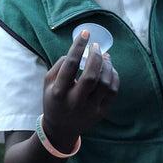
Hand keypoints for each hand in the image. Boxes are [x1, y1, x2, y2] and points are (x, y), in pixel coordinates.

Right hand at [40, 30, 118, 149]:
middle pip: (91, 76)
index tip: (85, 33)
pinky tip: (109, 68)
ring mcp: (90, 109)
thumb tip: (79, 51)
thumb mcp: (48, 82)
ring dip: (107, 65)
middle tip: (96, 46)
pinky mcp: (101, 113)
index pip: (70, 65)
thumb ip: (60, 65)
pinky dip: (113, 76)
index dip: (78, 46)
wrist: (61, 128)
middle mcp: (75, 102)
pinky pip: (113, 91)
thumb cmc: (54, 99)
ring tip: (104, 56)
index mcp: (59, 92)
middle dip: (96, 56)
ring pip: (105, 83)